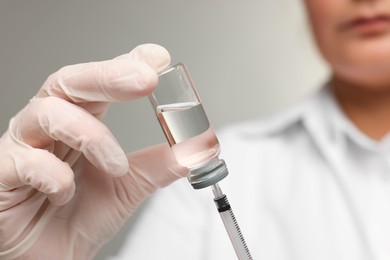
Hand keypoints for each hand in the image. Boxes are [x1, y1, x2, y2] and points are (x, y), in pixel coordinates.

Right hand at [0, 44, 187, 258]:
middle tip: (144, 78)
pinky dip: (53, 174)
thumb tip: (200, 147)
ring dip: (90, 135)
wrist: (52, 257)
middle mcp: (49, 127)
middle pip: (70, 82)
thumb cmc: (80, 216)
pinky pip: (24, 160)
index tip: (156, 58)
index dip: (124, 64)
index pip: (98, 83)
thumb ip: (161, 164)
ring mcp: (23, 147)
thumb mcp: (129, 186)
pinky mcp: (3, 175)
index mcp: (79, 123)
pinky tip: (67, 192)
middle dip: (107, 76)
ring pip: (47, 113)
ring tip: (116, 165)